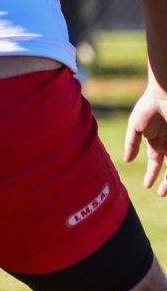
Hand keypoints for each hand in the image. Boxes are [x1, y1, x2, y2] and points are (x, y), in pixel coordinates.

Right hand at [126, 77, 166, 195]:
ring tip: (166, 189)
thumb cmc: (148, 108)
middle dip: (166, 182)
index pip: (155, 162)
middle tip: (161, 194)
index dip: (152, 174)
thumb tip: (127, 161)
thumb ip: (132, 144)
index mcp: (156, 142)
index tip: (148, 186)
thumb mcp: (135, 127)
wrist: (164, 96)